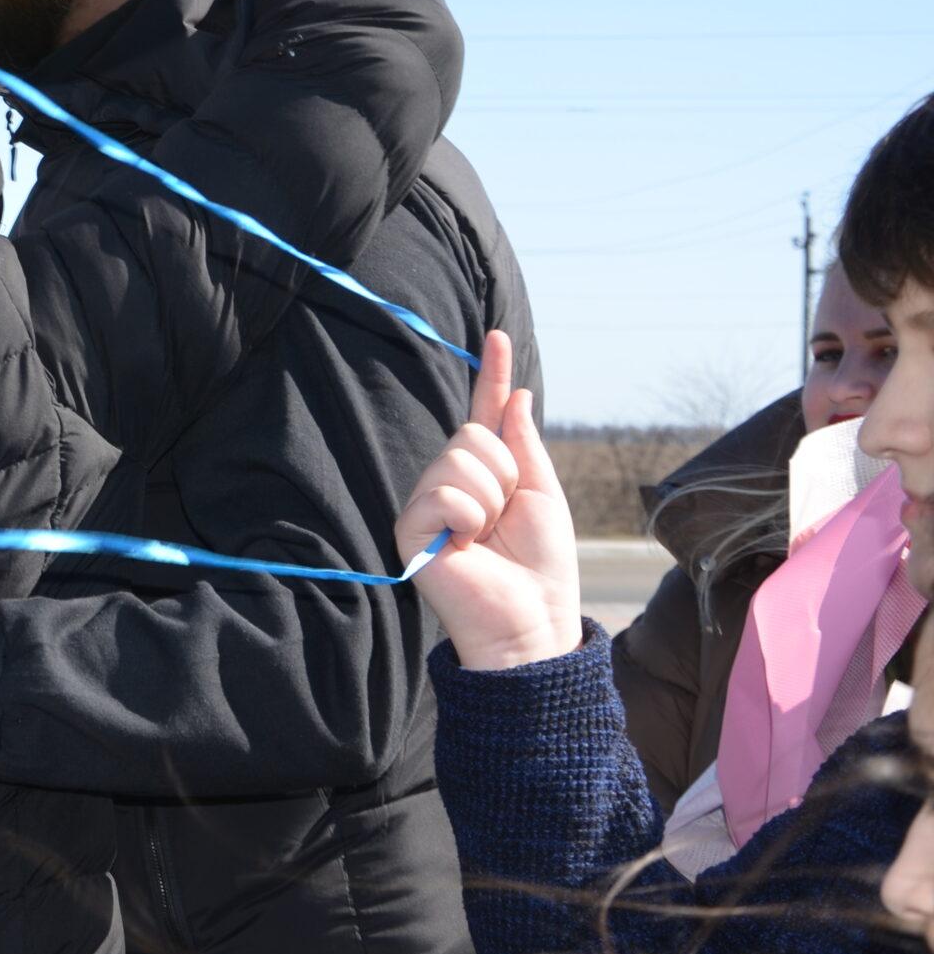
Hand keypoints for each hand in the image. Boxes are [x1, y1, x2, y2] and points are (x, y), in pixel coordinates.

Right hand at [395, 329, 581, 669]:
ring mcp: (427, 504)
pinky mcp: (410, 528)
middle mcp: (451, 483)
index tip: (498, 335)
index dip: (493, 375)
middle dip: (503, 472)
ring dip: (489, 499)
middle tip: (504, 518)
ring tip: (485, 537)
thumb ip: (524, 445)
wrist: (530, 618)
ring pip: (459, 460)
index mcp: (487, 474)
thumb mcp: (544, 495)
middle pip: (471, 434)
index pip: (485, 414)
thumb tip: (517, 396)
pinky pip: (444, 493)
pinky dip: (467, 519)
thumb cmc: (540, 567)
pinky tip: (465, 547)